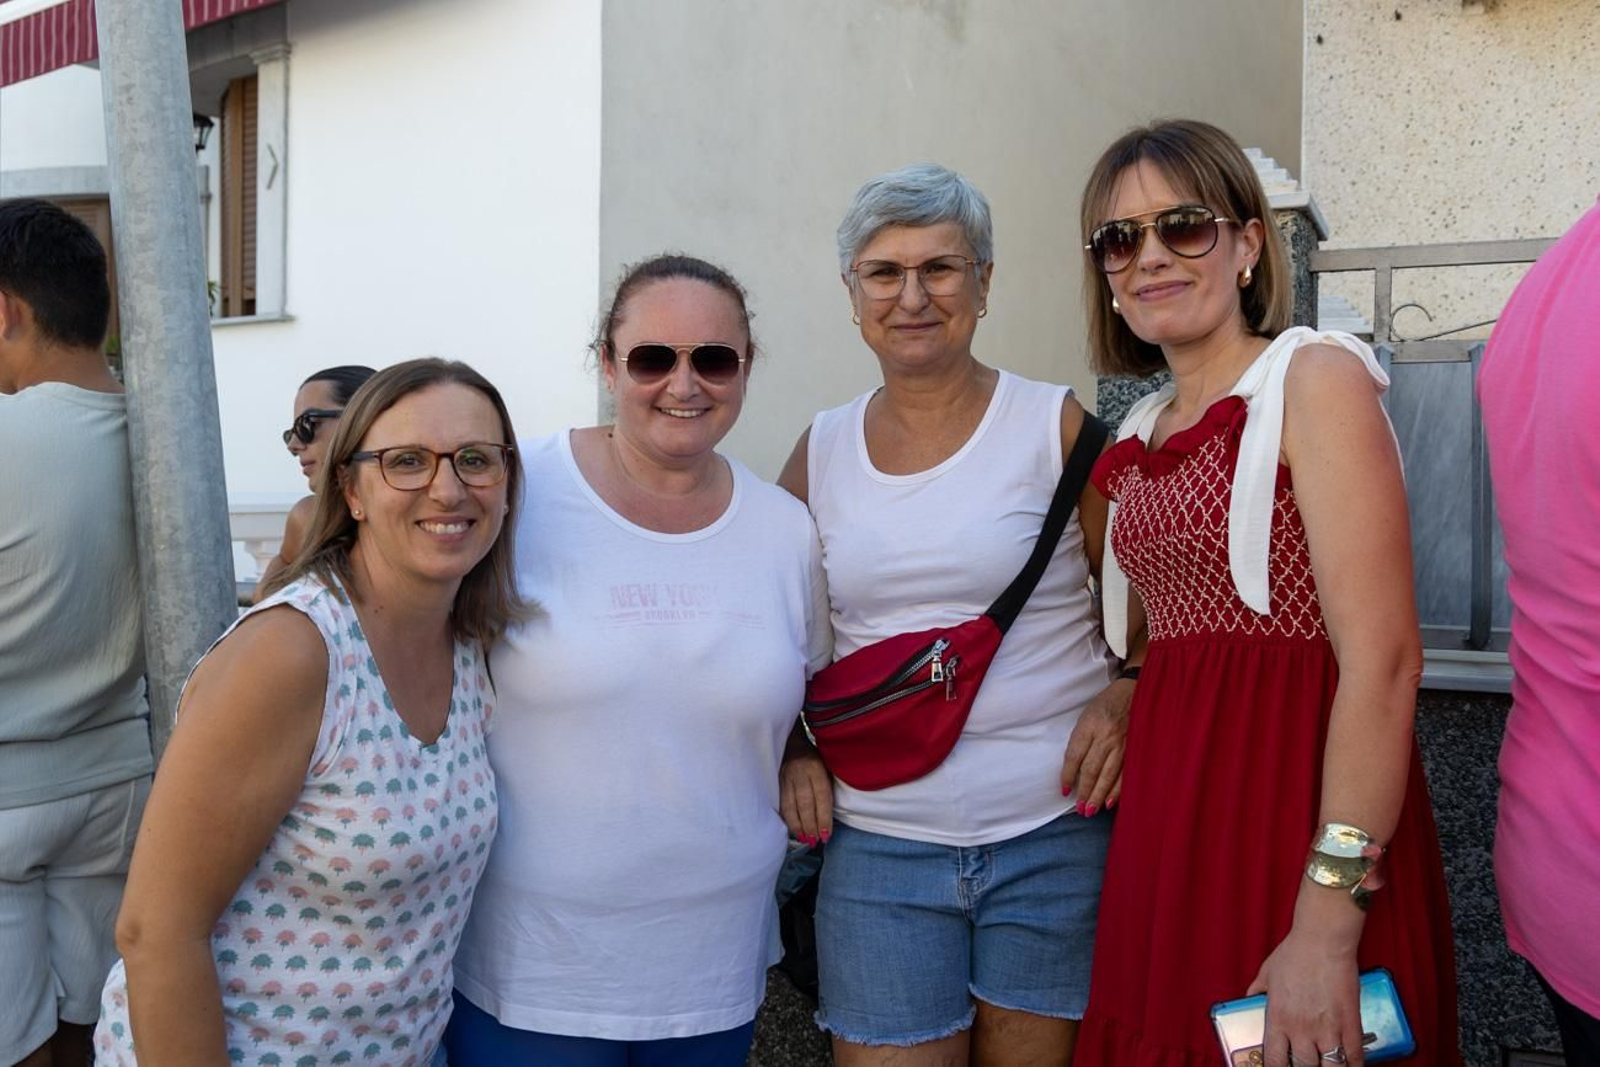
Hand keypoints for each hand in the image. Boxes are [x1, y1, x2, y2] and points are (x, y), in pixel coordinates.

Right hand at [780, 748, 833, 845]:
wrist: (790, 741)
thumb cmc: (813, 757)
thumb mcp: (825, 765)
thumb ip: (827, 785)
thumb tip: (830, 815)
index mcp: (816, 768)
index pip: (822, 797)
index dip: (824, 818)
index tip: (826, 835)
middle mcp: (800, 773)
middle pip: (805, 804)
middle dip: (810, 826)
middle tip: (815, 841)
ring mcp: (785, 778)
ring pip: (790, 806)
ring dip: (797, 826)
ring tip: (804, 839)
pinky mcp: (775, 782)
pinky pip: (780, 804)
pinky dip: (786, 819)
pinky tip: (791, 829)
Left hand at [1059, 678, 1131, 813]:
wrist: (1133, 692)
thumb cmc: (1105, 706)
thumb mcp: (1086, 717)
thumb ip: (1080, 741)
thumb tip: (1073, 770)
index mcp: (1089, 725)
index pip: (1074, 756)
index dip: (1068, 776)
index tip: (1065, 791)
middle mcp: (1105, 736)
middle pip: (1092, 769)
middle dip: (1084, 792)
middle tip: (1079, 809)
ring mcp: (1122, 744)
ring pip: (1109, 775)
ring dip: (1099, 795)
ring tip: (1090, 810)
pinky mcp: (1135, 749)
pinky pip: (1126, 774)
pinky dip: (1118, 790)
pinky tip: (1111, 803)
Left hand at [1246, 922, 1364, 1066]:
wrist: (1323, 940)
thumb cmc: (1294, 953)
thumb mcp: (1266, 973)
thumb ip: (1257, 991)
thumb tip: (1249, 1000)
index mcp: (1277, 1018)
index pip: (1274, 1060)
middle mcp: (1301, 1029)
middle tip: (1307, 1064)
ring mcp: (1328, 1028)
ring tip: (1326, 1065)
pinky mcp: (1351, 1023)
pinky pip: (1355, 1056)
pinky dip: (1354, 1066)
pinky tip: (1351, 1066)